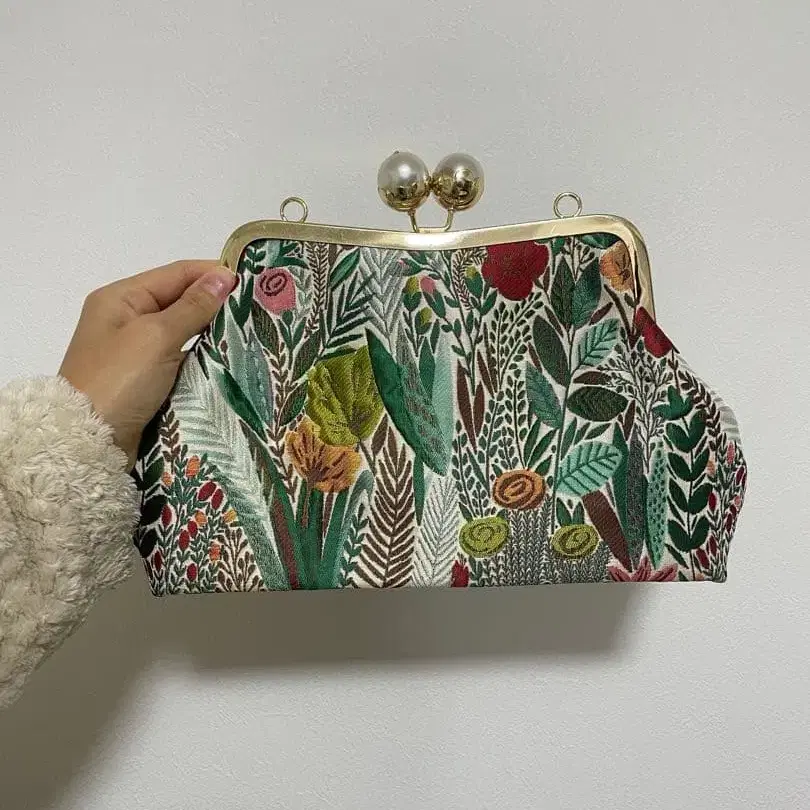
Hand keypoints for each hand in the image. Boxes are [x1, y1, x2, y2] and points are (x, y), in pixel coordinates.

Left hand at [60, 260, 235, 467]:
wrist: (89, 442)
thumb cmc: (118, 381)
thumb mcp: (157, 337)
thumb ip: (192, 307)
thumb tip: (224, 277)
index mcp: (122, 298)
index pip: (177, 274)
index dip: (214, 274)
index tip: (254, 284)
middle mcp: (127, 318)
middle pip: (181, 300)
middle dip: (217, 304)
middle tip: (259, 310)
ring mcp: (136, 350)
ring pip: (184, 331)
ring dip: (212, 333)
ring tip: (251, 335)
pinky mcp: (146, 379)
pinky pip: (181, 358)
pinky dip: (202, 358)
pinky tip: (229, 361)